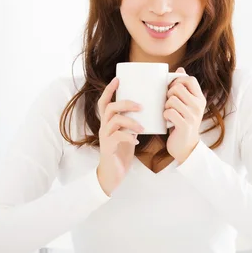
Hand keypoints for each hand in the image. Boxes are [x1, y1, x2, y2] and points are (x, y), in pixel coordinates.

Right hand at [96, 77, 143, 195]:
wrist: (114, 173)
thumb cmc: (122, 151)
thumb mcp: (128, 133)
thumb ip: (132, 122)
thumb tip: (147, 109)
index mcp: (108, 121)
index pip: (105, 101)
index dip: (109, 90)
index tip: (118, 79)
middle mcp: (104, 126)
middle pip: (110, 108)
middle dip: (126, 104)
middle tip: (141, 107)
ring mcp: (104, 136)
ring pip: (114, 121)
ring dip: (131, 122)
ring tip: (143, 128)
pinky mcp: (108, 147)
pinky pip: (117, 137)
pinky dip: (128, 137)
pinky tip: (136, 141)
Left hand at [164, 67, 205, 162]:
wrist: (186, 146)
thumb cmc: (183, 122)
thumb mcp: (187, 104)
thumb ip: (184, 87)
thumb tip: (180, 68)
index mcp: (200, 98)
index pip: (189, 79)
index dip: (177, 81)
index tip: (172, 89)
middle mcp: (199, 106)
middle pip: (177, 88)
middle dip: (168, 94)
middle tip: (169, 103)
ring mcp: (193, 116)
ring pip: (171, 100)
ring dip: (166, 105)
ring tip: (169, 112)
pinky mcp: (185, 125)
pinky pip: (169, 112)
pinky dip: (165, 115)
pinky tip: (168, 120)